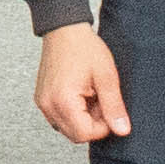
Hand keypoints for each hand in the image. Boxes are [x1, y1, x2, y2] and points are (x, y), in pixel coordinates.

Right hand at [36, 21, 131, 144]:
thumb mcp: (106, 77)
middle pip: (75, 135)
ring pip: (67, 128)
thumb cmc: (84, 48)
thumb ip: (114, 107)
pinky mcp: (42, 99)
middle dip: (92, 123)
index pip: (84, 134)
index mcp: (63, 101)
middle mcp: (48, 105)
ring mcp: (42, 103)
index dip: (102, 126)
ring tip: (90, 95)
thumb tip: (122, 130)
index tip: (108, 108)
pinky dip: (72, 112)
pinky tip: (80, 94)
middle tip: (100, 99)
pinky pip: (59, 117)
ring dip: (82, 118)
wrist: (64, 29)